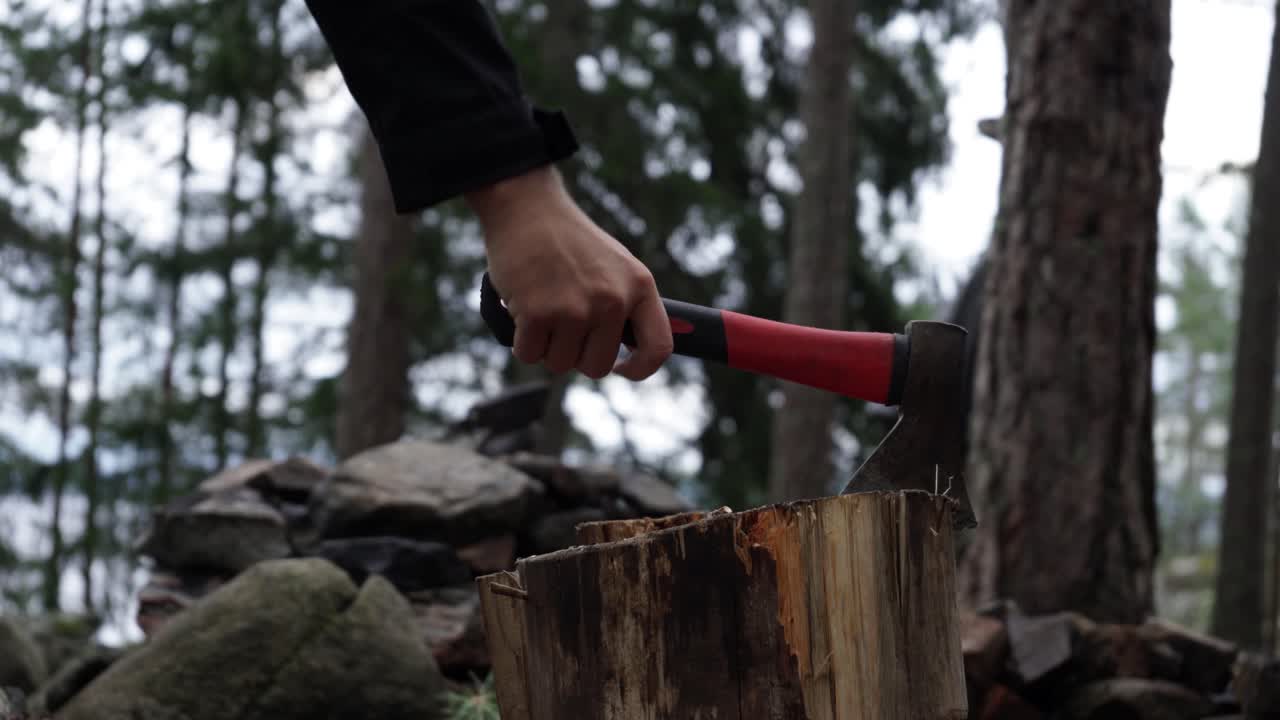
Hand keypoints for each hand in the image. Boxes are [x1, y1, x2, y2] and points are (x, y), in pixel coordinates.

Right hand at [465, 165, 672, 380]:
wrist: (528, 209)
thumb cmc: (569, 241)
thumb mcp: (615, 266)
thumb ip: (626, 304)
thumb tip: (628, 352)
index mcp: (639, 287)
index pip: (658, 348)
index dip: (640, 368)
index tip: (621, 368)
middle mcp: (612, 301)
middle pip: (596, 366)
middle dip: (576, 354)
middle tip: (562, 326)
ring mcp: (575, 309)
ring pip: (560, 364)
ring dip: (546, 346)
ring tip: (542, 309)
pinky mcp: (538, 314)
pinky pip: (530, 354)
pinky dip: (522, 341)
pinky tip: (523, 310)